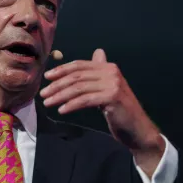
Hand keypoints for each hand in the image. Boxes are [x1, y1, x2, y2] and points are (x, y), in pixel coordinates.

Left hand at [40, 48, 164, 176]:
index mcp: (108, 67)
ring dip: (60, 96)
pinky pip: (85, 100)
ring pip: (79, 88)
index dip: (61, 70)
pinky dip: (71, 105)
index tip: (47, 77)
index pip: (79, 65)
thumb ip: (100, 73)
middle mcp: (111, 72)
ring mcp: (113, 84)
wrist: (138, 129)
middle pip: (77, 76)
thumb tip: (98, 52)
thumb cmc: (119, 110)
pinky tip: (61, 110)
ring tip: (48, 103)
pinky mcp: (112, 98)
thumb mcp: (108, 88)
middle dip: (57, 85)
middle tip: (43, 93)